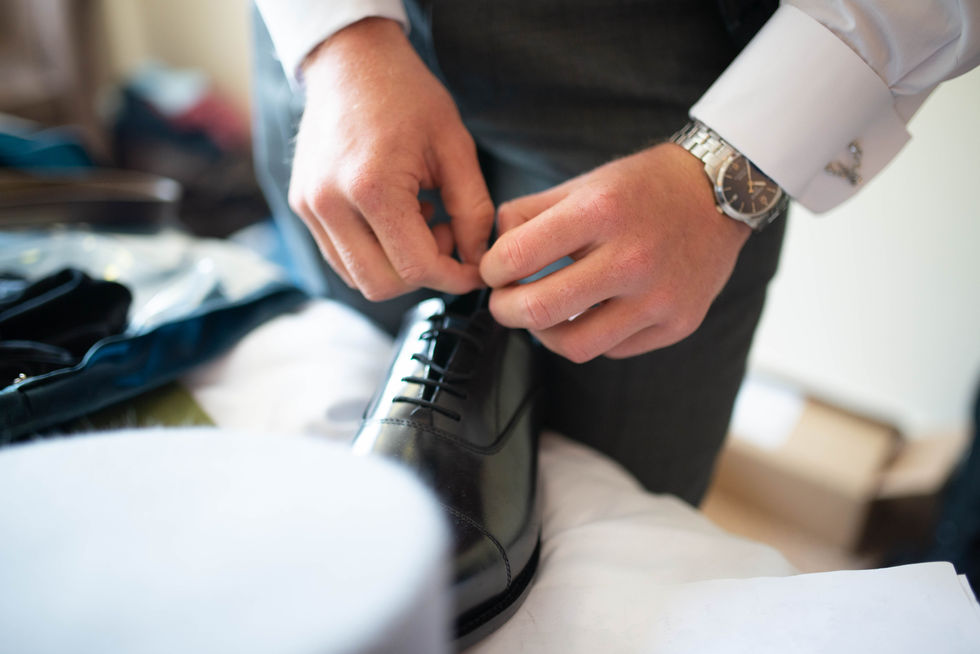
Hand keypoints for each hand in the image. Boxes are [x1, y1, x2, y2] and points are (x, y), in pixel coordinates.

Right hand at [289, 18, 493, 299]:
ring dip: (397, 266)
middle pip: (381, 285)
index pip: (415, 267)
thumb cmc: (407, 96)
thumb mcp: (456, 147)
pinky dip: (374, 252)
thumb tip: (476, 261)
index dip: (454, 277)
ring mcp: (310, 206)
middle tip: (447, 236)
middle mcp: (330, 203)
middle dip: (424, 275)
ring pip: (357, 277)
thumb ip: (473, 211)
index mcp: (371, 187)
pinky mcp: (302, 205)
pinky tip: (396, 215)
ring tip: (421, 221)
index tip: (474, 269)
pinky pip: (340, 256)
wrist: (352, 60)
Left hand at [479, 143, 750, 361]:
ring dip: (543, 334)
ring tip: (541, 315)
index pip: (517, 257)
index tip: (493, 271)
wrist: (722, 194)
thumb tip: (491, 253)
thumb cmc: (643, 188)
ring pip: (574, 345)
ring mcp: (659, 297)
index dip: (490, 270)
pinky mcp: (678, 323)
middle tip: (503, 302)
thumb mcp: (583, 183)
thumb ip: (528, 215)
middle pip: (539, 309)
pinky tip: (588, 314)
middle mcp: (632, 257)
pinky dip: (589, 336)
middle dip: (505, 309)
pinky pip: (612, 349)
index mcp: (601, 211)